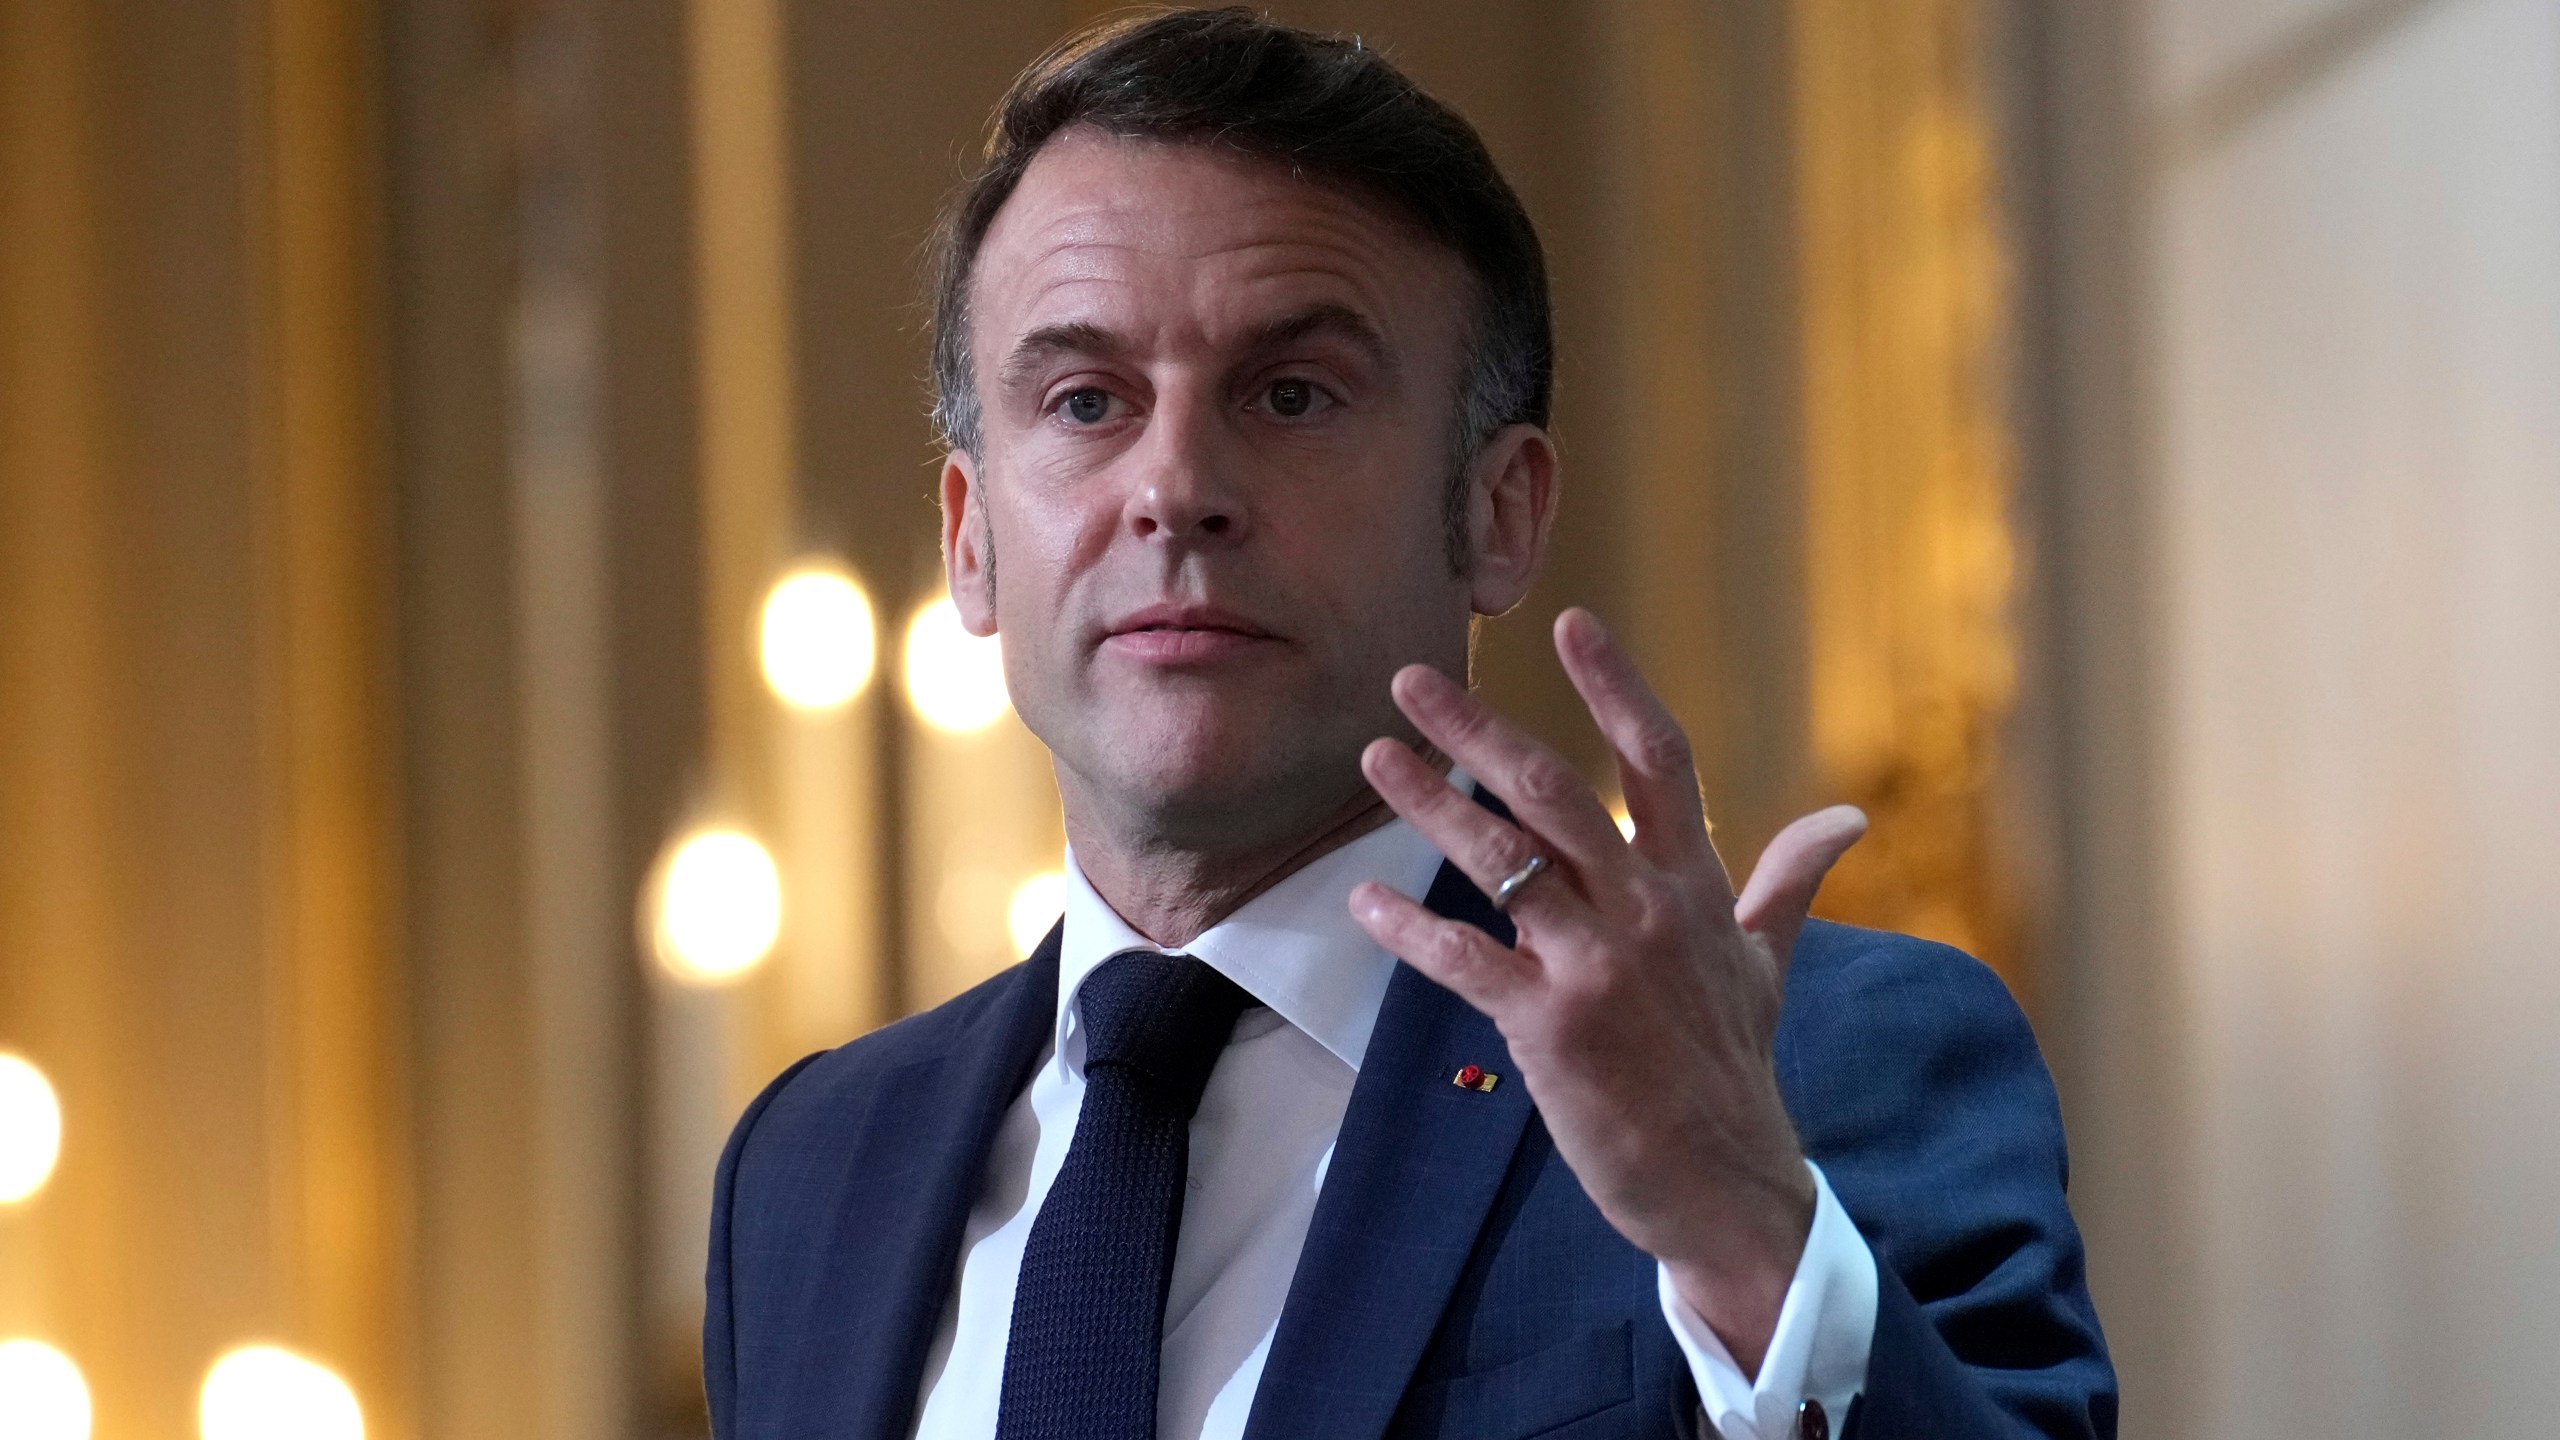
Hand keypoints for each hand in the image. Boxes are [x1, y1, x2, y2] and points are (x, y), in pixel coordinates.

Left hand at [1349, 607, 1866, 1374]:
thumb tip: (1847, 818)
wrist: (1726, 1184)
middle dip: (1477, 728)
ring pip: (1501, 861)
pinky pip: (1465, 959)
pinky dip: (1409, 929)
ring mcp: (1597, 966)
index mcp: (1694, 887)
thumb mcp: (1766, 964)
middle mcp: (1647, 912)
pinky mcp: (1550, 1027)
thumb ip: (1788, 881)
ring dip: (1429, 805)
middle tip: (1411, 680)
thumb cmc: (1735, 1069)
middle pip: (1555, 791)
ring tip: (1376, 761)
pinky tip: (1366, 902)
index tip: (1570, 623)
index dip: (1615, 686)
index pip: (1660, 760)